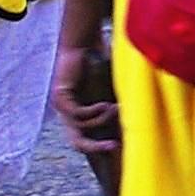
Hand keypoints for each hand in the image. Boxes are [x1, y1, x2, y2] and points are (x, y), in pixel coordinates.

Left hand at [55, 41, 116, 195]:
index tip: (117, 150)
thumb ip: (115, 103)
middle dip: (94, 147)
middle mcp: (67, 114)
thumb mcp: (109, 89)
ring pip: (80, 129)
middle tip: (114, 147)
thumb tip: (133, 118)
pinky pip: (79, 115)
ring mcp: (62, 107)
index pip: (84, 139)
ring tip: (116, 109)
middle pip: (76, 142)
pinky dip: (95, 112)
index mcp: (77, 114)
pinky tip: (107, 104)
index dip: (98, 147)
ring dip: (101, 120)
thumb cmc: (97, 65)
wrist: (82, 45)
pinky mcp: (61, 98)